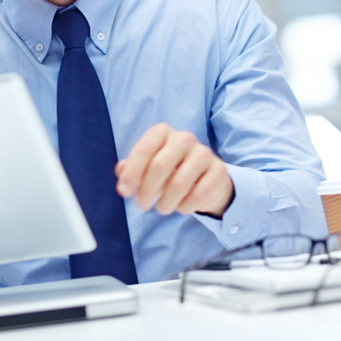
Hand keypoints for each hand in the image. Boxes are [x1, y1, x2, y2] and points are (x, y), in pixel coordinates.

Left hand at [116, 123, 233, 217]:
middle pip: (160, 166)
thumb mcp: (148, 168)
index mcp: (163, 132)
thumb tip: (121, 172)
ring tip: (162, 208)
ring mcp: (204, 153)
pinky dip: (185, 206)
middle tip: (142, 205)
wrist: (206, 179)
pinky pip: (198, 194)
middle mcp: (185, 138)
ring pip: (179, 184)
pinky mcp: (219, 170)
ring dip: (165, 203)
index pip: (144, 148)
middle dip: (146, 191)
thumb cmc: (170, 171)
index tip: (125, 191)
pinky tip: (181, 207)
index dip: (132, 172)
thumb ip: (131, 169)